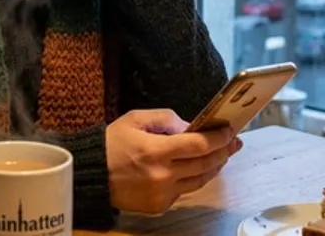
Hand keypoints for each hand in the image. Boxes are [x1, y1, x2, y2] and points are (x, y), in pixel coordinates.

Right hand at [104, 109, 241, 214]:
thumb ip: (166, 119)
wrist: (90, 175)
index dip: (219, 137)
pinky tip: (196, 168)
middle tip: (233, 142)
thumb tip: (191, 127)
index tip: (230, 131)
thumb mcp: (135, 119)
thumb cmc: (111, 143)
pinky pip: (184, 191)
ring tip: (221, 155)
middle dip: (224, 151)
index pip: (200, 144)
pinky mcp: (159, 205)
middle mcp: (162, 175)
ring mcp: (162, 193)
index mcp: (156, 150)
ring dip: (214, 167)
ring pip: (200, 180)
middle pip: (205, 164)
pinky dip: (193, 178)